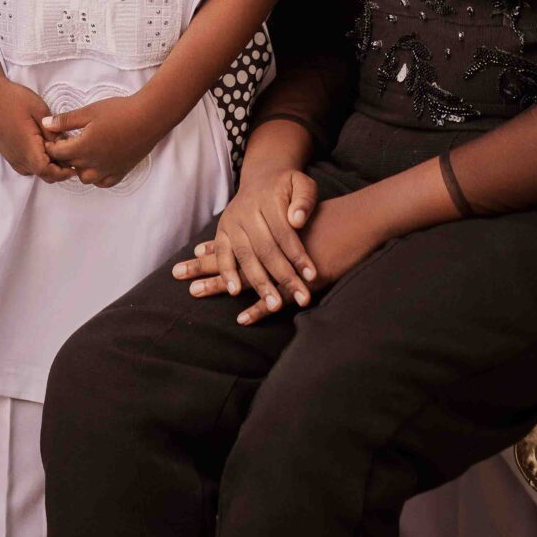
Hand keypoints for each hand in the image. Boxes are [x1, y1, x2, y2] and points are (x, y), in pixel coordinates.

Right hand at [0, 74, 71, 179]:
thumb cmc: (14, 99)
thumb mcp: (39, 111)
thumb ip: (53, 132)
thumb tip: (65, 146)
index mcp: (28, 149)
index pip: (48, 172)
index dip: (64, 172)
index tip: (76, 164)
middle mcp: (19, 158)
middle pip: (43, 175)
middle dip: (60, 170)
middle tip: (72, 155)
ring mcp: (12, 157)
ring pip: (35, 172)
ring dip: (49, 166)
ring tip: (60, 150)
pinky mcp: (9, 154)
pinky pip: (27, 166)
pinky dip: (38, 162)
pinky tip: (44, 147)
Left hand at [40, 93, 160, 187]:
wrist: (148, 118)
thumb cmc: (119, 112)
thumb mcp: (88, 112)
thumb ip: (65, 120)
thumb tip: (46, 124)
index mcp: (82, 148)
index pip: (57, 153)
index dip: (51, 145)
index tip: (51, 138)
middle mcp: (93, 164)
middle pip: (69, 166)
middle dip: (64, 156)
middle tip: (66, 142)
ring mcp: (108, 170)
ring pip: (85, 178)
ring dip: (79, 168)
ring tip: (82, 153)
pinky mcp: (121, 172)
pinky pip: (103, 182)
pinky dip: (97, 176)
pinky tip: (98, 164)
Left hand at [179, 181, 387, 322]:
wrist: (359, 223)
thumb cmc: (333, 223)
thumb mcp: (305, 218)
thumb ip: (287, 227)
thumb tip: (276, 234)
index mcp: (271, 234)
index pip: (237, 243)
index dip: (215, 250)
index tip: (192, 255)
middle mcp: (272, 248)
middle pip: (233, 259)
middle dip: (204, 268)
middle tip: (177, 275)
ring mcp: (283, 266)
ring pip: (246, 277)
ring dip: (219, 285)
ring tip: (194, 292)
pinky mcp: (299, 282)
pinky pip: (276, 298)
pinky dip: (259, 309)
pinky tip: (242, 318)